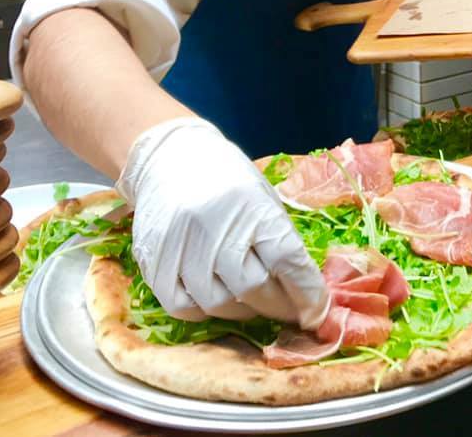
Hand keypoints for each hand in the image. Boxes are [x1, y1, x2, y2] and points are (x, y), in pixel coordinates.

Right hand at [117, 117, 327, 326]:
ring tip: (254, 301)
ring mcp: (181, 247)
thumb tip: (303, 286)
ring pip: (219, 304)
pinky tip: (218, 298)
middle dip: (279, 307)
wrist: (169, 158)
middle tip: (289, 310)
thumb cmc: (226, 177)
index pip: (287, 259)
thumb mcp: (262, 196)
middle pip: (254, 289)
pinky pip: (183, 307)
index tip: (318, 311)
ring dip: (244, 311)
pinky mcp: (154, 262)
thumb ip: (279, 237)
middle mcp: (216, 227)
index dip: (307, 292)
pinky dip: (205, 312)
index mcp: (252, 207)